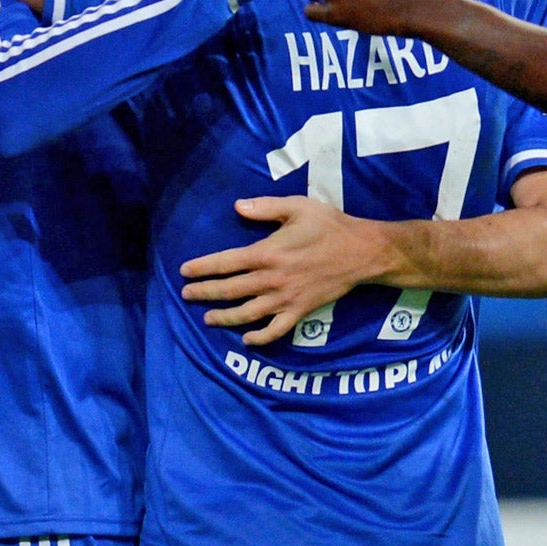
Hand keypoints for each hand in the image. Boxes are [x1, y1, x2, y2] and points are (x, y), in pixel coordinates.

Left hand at [180, 196, 393, 345]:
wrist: (362, 252)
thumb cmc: (329, 225)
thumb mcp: (298, 206)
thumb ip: (265, 207)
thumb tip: (237, 207)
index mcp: (267, 253)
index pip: (226, 262)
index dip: (202, 268)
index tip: (184, 272)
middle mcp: (272, 279)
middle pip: (230, 290)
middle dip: (205, 293)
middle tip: (186, 296)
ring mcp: (286, 299)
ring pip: (248, 314)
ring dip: (225, 318)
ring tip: (208, 319)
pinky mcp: (301, 311)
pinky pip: (277, 330)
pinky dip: (260, 337)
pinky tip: (247, 339)